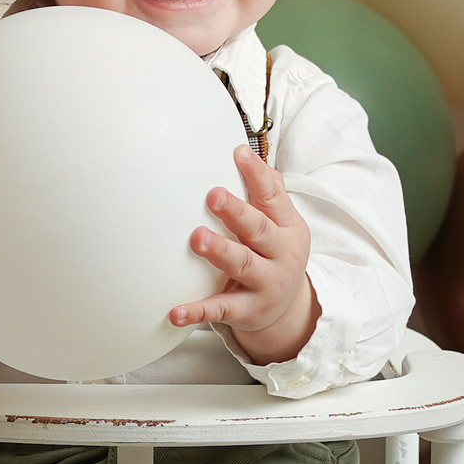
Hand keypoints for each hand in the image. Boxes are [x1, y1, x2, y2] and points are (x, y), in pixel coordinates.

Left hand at [170, 146, 319, 366]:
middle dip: (237, 214)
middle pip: (258, 231)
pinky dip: (198, 311)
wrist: (289, 310)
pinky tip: (175, 311)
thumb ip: (267, 192)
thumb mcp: (281, 224)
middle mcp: (281, 255)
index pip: (273, 197)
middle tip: (214, 196)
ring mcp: (266, 284)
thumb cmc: (275, 253)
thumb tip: (246, 152)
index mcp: (288, 227)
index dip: (257, 175)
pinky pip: (221, 310)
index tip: (237, 154)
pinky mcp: (248, 311)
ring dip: (220, 252)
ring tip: (197, 239)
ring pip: (242, 266)